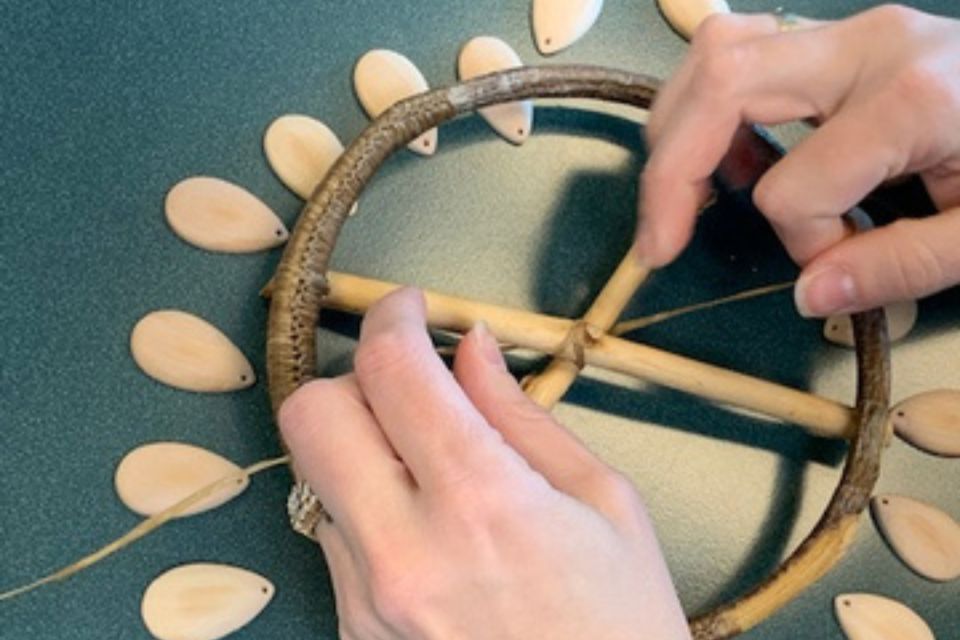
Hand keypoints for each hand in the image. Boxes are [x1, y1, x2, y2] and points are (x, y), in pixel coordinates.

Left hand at [278, 288, 690, 639]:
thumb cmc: (623, 626)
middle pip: (314, 414)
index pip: (392, 370)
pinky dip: (366, 507)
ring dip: (361, 445)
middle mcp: (406, 552)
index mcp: (484, 503)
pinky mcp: (353, 632)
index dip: (393, 315)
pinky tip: (426, 529)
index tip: (410, 308)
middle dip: (355, 377)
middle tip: (409, 385)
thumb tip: (468, 348)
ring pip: (314, 474)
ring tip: (429, 467)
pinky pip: (331, 536)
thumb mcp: (603, 503)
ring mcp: (368, 600)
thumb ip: (521, 415)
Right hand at [638, 6, 959, 316]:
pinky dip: (711, 105)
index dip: (802, 244)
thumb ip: (897, 267)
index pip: (795, 186)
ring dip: (680, 129)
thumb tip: (805, 295)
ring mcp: (849, 28)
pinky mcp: (840, 34)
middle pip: (722, 83)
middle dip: (671, 173)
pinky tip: (735, 153)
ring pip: (716, 51)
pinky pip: (741, 49)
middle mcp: (866, 44)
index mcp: (912, 97)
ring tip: (685, 195)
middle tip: (658, 244)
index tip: (839, 266)